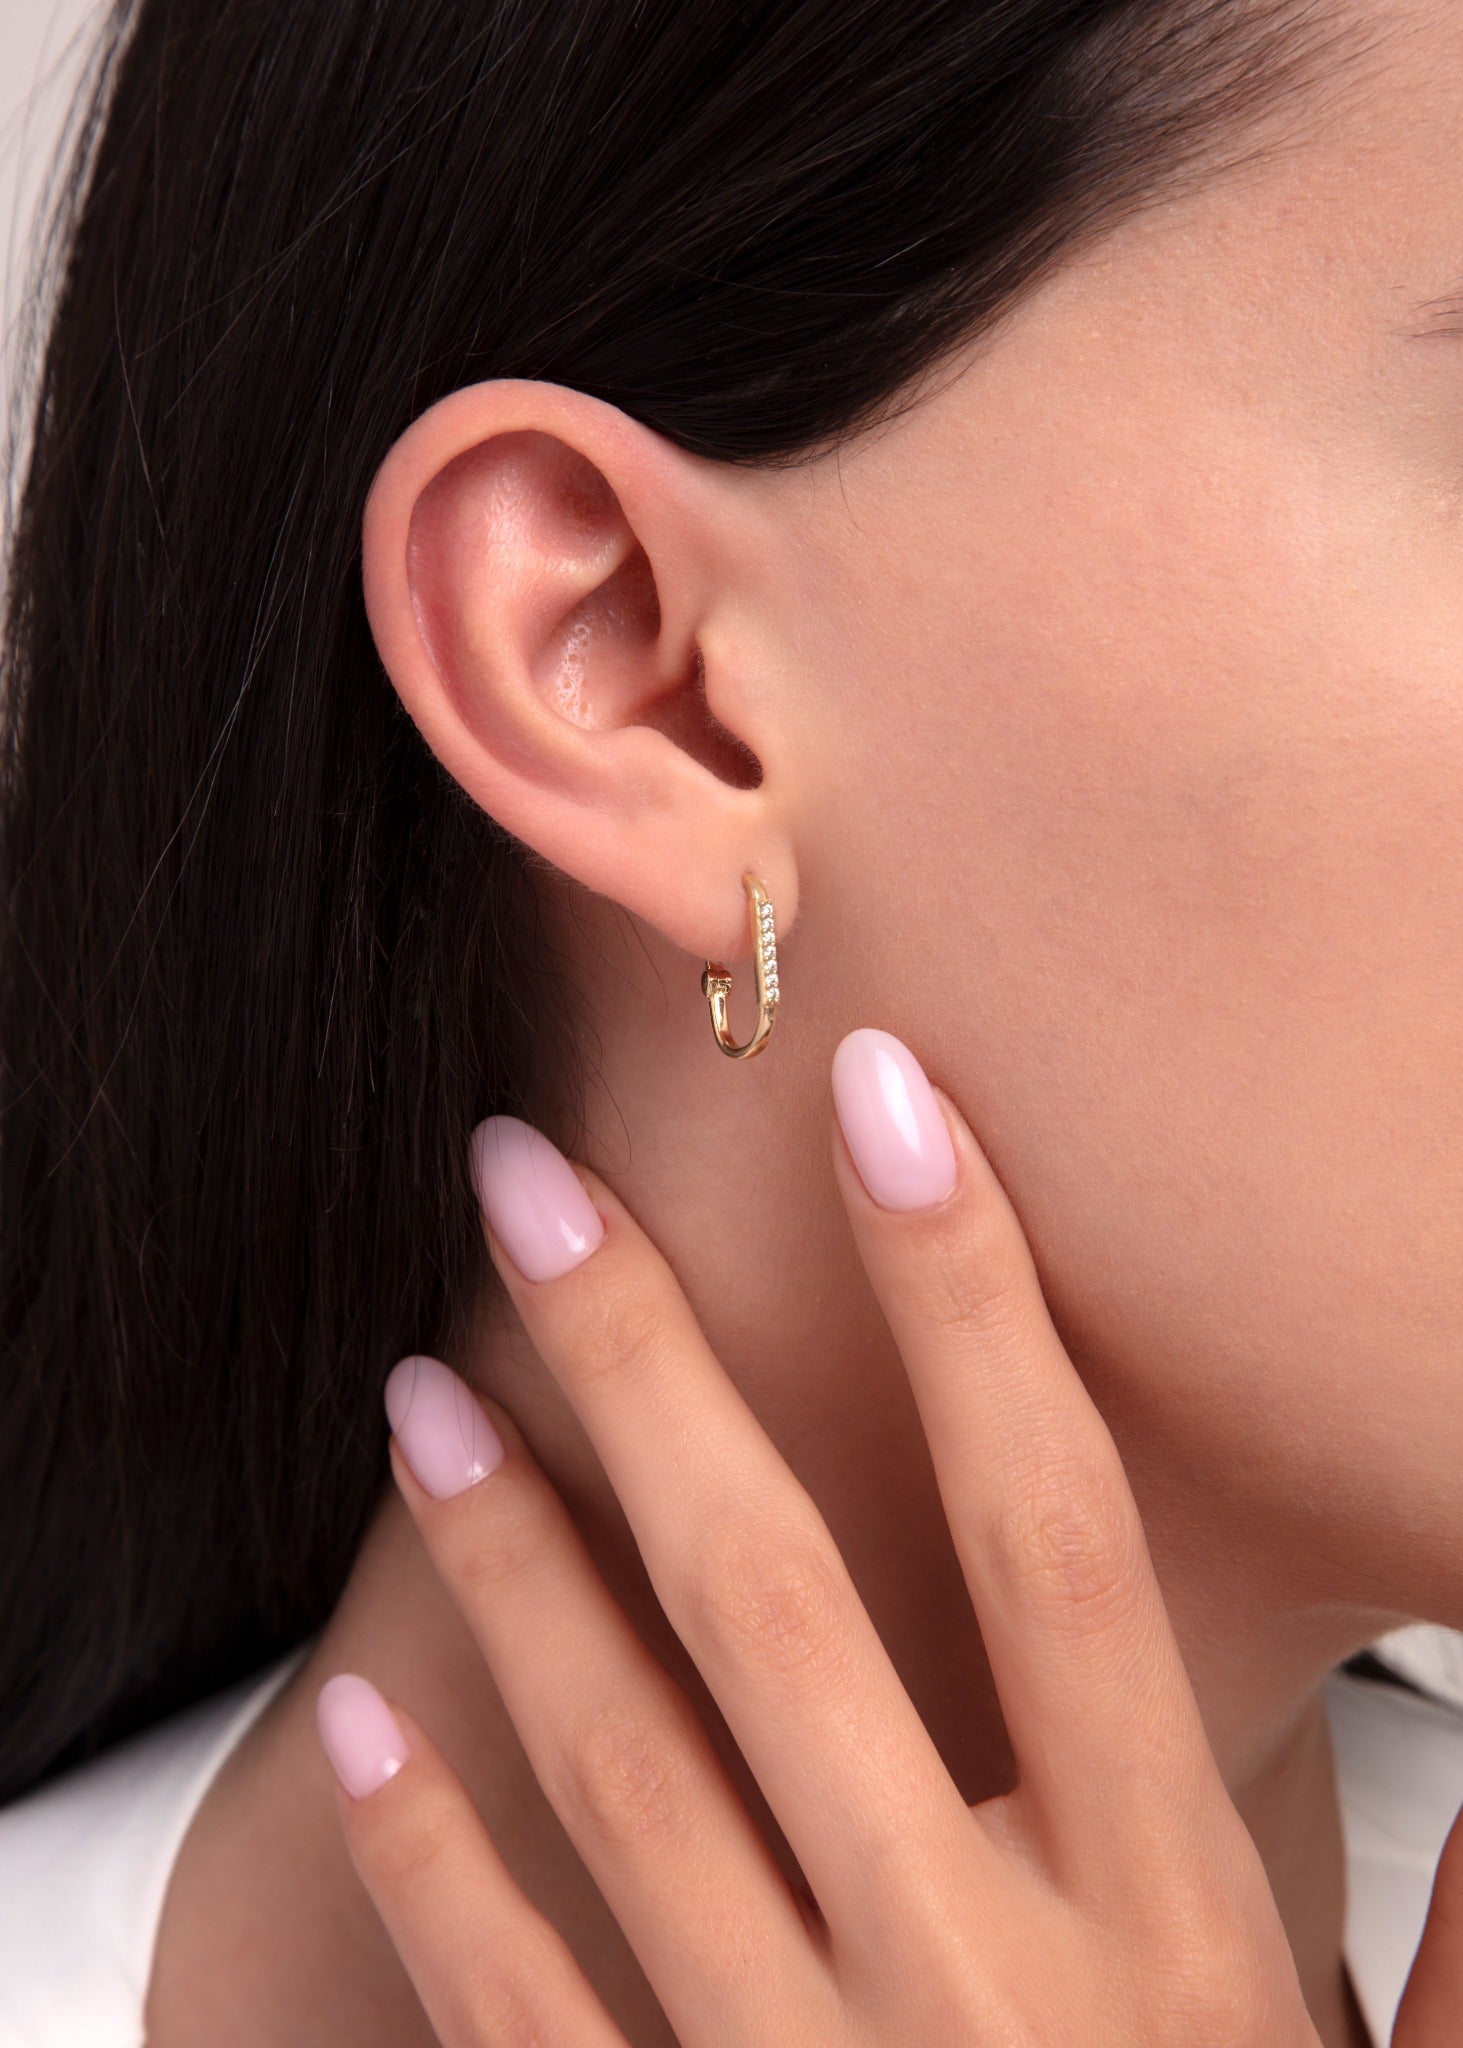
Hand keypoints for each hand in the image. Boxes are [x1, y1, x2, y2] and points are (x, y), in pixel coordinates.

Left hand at [315, 1028, 1458, 2045]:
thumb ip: (1436, 1916)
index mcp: (1162, 1925)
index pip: (1057, 1541)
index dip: (976, 1307)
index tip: (889, 1113)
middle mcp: (971, 1982)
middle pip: (781, 1607)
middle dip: (652, 1370)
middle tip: (529, 1186)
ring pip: (619, 1765)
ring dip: (512, 1559)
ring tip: (424, 1388)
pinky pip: (520, 2003)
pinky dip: (431, 1853)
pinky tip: (355, 1710)